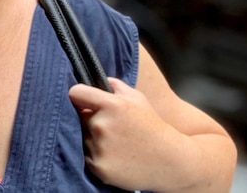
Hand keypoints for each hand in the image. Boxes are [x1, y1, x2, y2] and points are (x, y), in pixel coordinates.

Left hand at [69, 78, 187, 190]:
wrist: (171, 161)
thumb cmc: (152, 127)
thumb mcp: (138, 99)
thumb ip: (116, 86)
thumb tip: (99, 79)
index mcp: (111, 104)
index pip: (76, 93)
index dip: (78, 96)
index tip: (81, 101)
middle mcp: (102, 124)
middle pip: (79, 118)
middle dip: (89, 120)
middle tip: (109, 128)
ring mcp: (99, 147)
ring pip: (82, 138)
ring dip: (92, 139)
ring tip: (114, 144)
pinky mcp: (99, 167)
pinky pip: (86, 157)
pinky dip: (96, 156)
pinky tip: (114, 156)